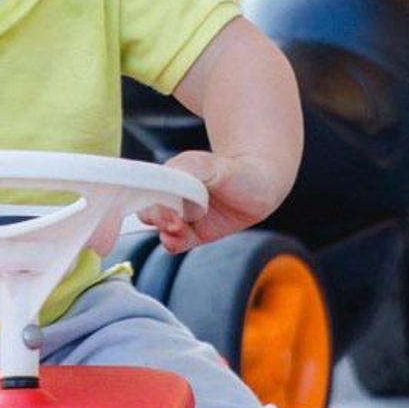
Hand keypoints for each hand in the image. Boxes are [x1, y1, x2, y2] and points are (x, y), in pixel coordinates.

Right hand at [141, 151, 280, 252]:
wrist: (262, 184)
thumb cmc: (232, 169)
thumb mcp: (208, 164)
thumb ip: (185, 168)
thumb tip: (164, 181)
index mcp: (170, 178)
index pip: (146, 190)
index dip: (148, 198)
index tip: (159, 203)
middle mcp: (173, 198)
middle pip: (150, 211)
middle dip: (155, 217)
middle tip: (169, 219)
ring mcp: (183, 217)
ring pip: (162, 229)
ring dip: (164, 231)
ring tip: (175, 229)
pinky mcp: (195, 235)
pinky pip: (177, 243)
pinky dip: (172, 243)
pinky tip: (174, 240)